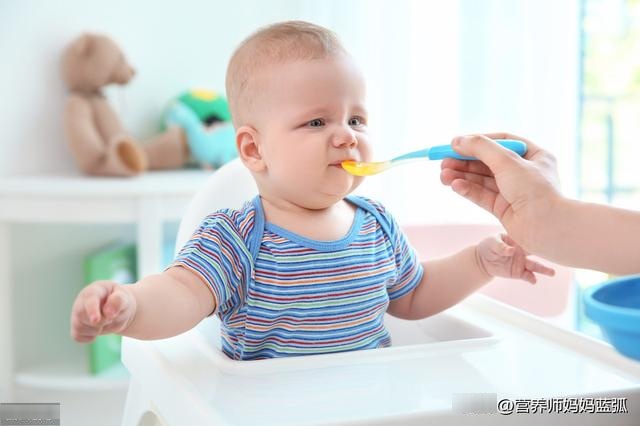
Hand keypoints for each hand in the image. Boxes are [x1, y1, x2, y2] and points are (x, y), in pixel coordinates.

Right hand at [70, 281, 136, 342]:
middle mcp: (81, 301)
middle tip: (111, 318)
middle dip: (99, 321)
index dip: (92, 310)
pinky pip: (77, 337)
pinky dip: (89, 337)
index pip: (89, 299)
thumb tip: (108, 312)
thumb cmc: (120, 300)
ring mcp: (77, 314)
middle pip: (81, 314)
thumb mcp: (124, 297)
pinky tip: (98, 329)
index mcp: (94, 290)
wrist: (118, 309)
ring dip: (96, 330)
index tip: (96, 320)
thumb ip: (118, 301)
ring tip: (106, 322)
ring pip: (79, 327)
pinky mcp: (77, 326)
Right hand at [440, 133, 560, 249]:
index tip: (457, 143)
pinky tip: (454, 186)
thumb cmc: (535, 191)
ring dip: (462, 176)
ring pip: (482, 180)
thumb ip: (480, 148)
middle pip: (487, 162)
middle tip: (443, 161)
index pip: (502, 141)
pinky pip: (482, 196)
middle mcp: (524, 173)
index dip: (479, 141)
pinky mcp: (504, 209)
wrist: (546, 229)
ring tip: (443, 175)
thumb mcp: (507, 161)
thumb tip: (457, 140)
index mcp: (534, 156)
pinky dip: (467, 190)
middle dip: (464, 161)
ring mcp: (513, 191)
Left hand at [476, 234, 554, 283]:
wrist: (482, 260)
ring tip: (552, 273)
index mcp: (520, 240)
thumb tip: (511, 250)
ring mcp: (522, 262)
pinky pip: (527, 276)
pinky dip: (531, 278)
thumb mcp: (493, 241)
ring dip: (543, 269)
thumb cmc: (489, 246)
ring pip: (535, 266)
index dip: (540, 237)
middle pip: (538, 252)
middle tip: (560, 254)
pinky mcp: (518, 273)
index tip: (549, 237)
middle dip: (548, 253)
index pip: (532, 237)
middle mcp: (524, 251)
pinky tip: (533, 280)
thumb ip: (501, 246)